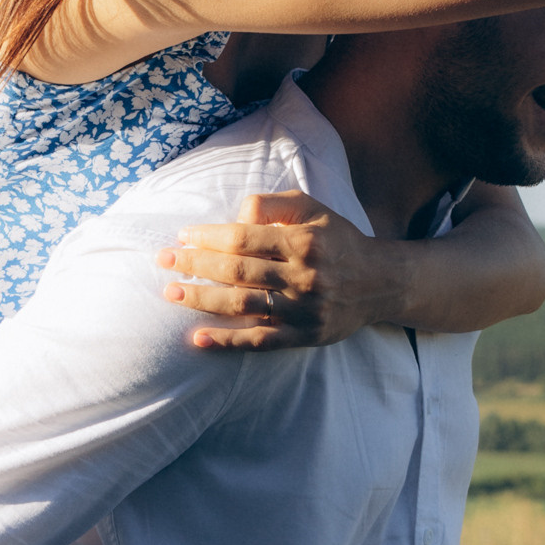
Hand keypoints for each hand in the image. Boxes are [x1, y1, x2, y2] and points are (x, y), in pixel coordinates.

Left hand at [157, 193, 405, 349]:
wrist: (380, 283)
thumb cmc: (337, 240)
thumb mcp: (314, 209)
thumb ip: (274, 204)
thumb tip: (235, 213)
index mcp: (304, 240)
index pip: (243, 237)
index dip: (208, 237)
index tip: (183, 236)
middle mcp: (304, 275)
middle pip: (237, 270)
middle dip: (195, 265)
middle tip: (164, 261)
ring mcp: (304, 310)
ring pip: (242, 305)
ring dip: (201, 300)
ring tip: (171, 294)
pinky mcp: (304, 336)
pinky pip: (259, 341)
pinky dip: (226, 341)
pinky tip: (198, 338)